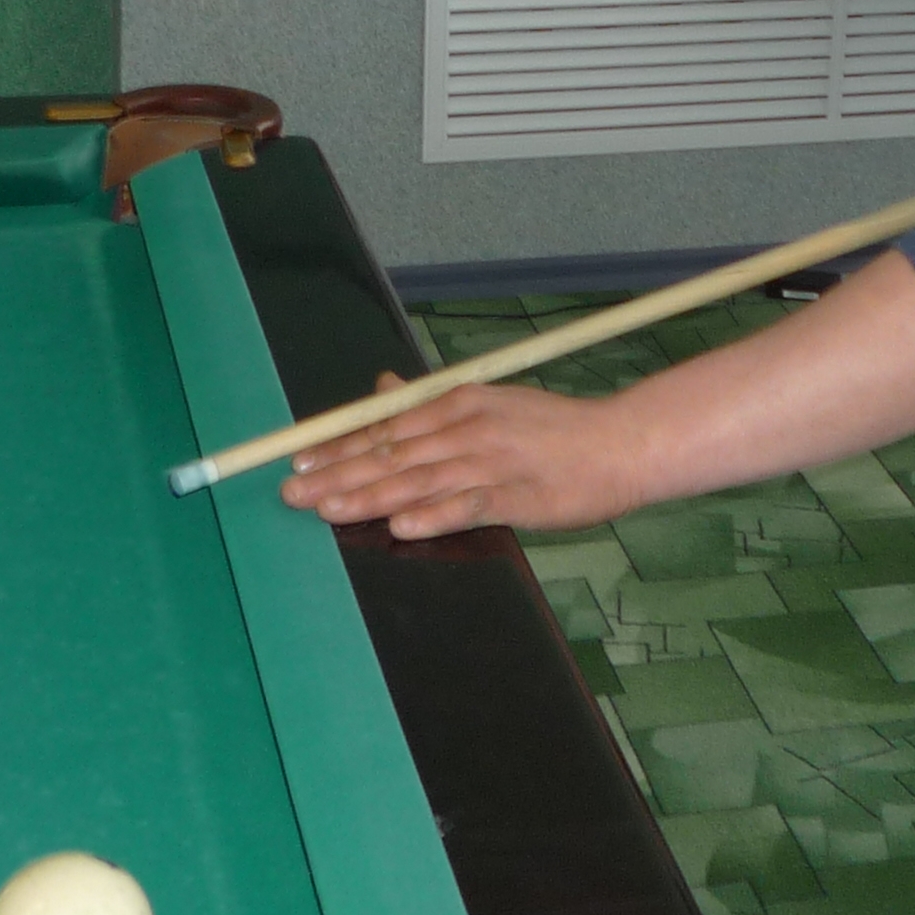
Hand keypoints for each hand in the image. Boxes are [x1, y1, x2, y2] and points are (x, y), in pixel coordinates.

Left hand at [279, 379, 640, 538]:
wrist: (620, 444)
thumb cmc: (554, 430)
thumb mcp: (489, 401)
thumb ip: (431, 401)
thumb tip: (382, 389)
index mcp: (459, 402)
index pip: (386, 425)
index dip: (339, 445)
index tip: (300, 461)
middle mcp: (468, 427)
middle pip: (392, 453)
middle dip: (338, 475)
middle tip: (294, 493)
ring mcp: (492, 461)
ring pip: (418, 480)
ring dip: (370, 497)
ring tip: (328, 511)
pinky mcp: (517, 495)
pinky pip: (467, 506)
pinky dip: (433, 515)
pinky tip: (400, 526)